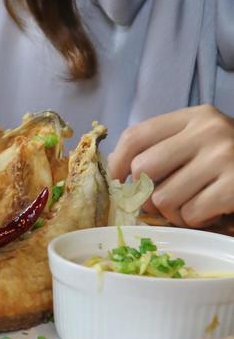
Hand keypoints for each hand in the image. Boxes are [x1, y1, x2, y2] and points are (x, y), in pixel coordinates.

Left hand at [109, 105, 233, 227]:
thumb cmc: (231, 163)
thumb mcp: (201, 143)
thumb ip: (166, 150)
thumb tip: (119, 178)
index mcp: (195, 117)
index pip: (137, 135)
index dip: (117, 163)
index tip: (118, 181)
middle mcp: (208, 131)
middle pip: (144, 169)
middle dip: (148, 195)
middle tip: (165, 202)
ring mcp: (223, 156)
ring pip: (163, 198)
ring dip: (174, 213)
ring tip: (194, 207)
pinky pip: (190, 213)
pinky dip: (196, 222)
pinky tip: (211, 213)